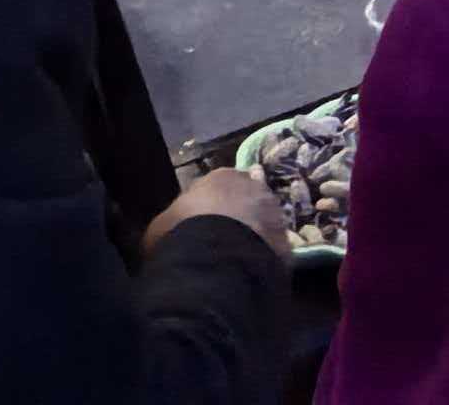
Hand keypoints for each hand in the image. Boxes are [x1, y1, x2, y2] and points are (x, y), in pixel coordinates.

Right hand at [148, 169, 291, 260]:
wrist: (216, 264)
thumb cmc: (181, 235)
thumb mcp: (161, 225)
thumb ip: (173, 220)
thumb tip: (170, 229)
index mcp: (222, 177)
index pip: (219, 184)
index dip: (210, 204)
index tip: (201, 222)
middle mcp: (254, 188)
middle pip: (246, 199)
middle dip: (237, 215)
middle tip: (221, 239)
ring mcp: (274, 216)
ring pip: (263, 223)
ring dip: (253, 236)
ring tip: (235, 259)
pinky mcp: (287, 245)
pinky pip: (272, 250)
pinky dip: (261, 258)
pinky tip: (247, 273)